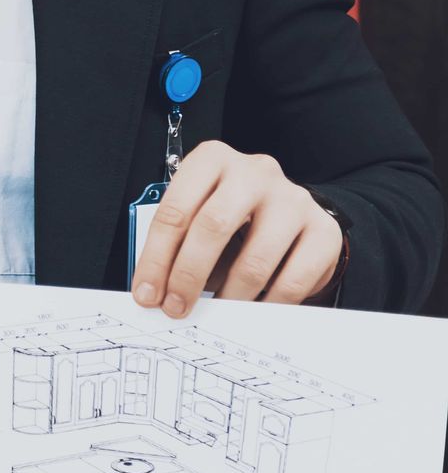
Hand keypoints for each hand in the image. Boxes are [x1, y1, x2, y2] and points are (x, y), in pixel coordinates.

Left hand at [132, 141, 344, 317]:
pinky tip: (252, 311)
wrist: (288, 210)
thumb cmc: (230, 213)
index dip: (156, 258)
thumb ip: (176, 244)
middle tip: (176, 308)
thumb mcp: (197, 213)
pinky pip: (293, 280)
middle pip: (213, 226)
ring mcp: (293, 199)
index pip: (175, 210)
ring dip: (228, 297)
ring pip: (255, 260)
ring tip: (215, 313)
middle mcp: (255, 172)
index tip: (147, 294)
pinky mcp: (324, 230)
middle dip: (187, 275)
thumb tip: (155, 292)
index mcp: (213, 159)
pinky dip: (268, 304)